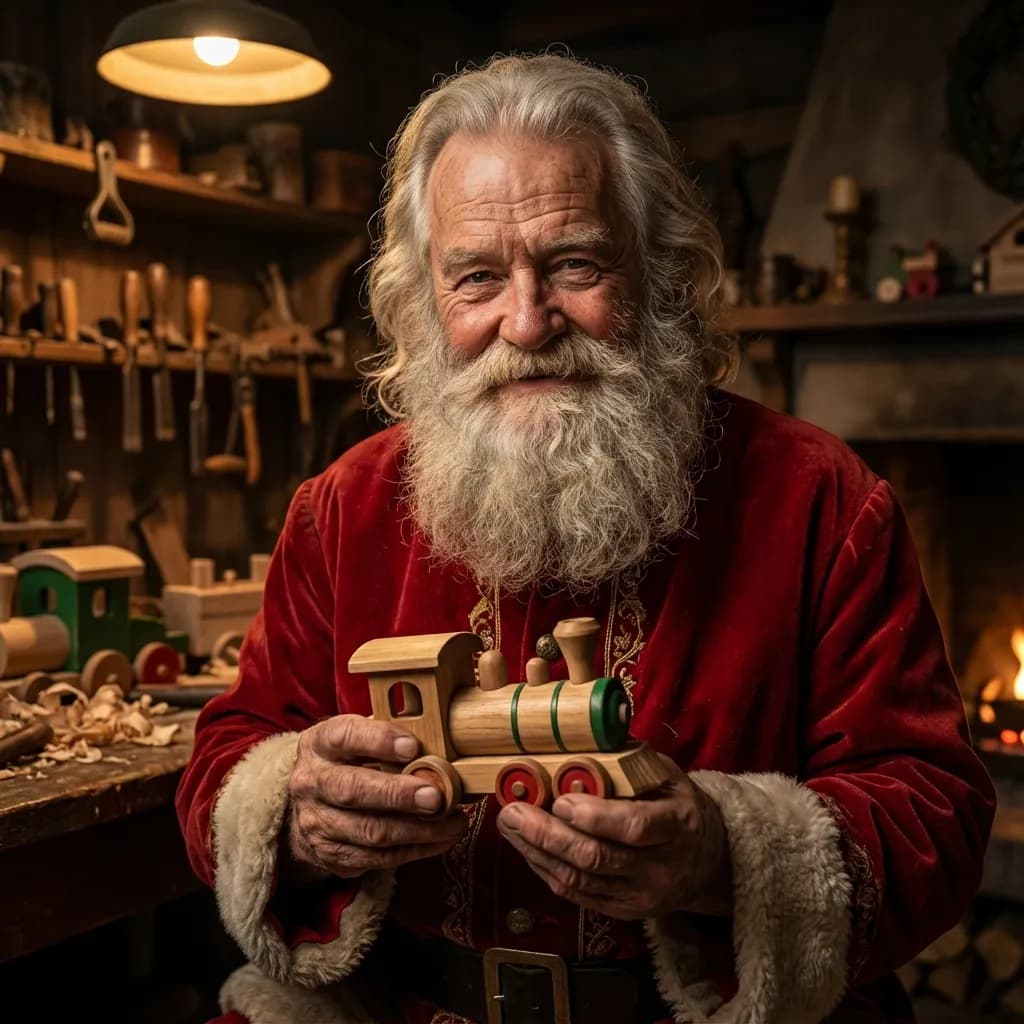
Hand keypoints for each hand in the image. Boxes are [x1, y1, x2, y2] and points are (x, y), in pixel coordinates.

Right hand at [285, 715, 467, 879]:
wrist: (310, 805)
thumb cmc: (348, 763)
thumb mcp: (358, 741)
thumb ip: (391, 741)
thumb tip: (441, 751)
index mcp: (319, 744)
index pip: (344, 736)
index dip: (378, 740)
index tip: (413, 747)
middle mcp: (311, 783)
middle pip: (352, 790)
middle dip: (398, 795)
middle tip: (436, 797)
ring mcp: (317, 823)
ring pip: (369, 831)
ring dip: (418, 830)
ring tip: (453, 822)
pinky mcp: (330, 854)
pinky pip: (377, 858)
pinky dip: (415, 850)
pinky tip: (440, 840)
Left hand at [496, 758, 731, 918]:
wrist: (705, 860)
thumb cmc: (676, 805)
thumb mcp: (666, 775)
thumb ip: (629, 759)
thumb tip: (585, 729)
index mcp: (676, 825)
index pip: (635, 827)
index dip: (595, 817)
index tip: (561, 800)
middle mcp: (660, 868)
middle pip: (597, 857)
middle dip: (548, 835)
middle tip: (513, 811)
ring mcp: (640, 896)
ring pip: (580, 879)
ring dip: (537, 852)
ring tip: (509, 825)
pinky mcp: (622, 911)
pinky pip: (576, 894)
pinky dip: (546, 870)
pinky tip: (526, 847)